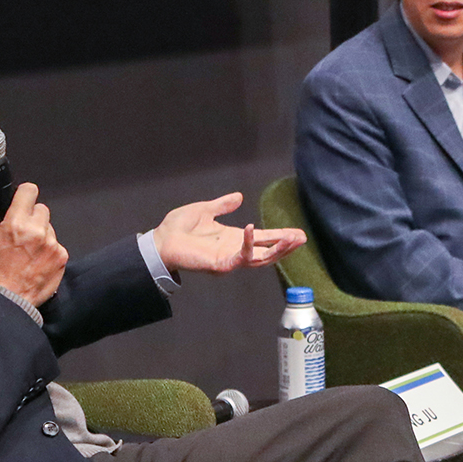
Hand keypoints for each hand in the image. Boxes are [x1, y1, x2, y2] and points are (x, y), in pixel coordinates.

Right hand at [0, 182, 67, 304]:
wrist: (8, 299)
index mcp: (17, 223)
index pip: (29, 191)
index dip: (24, 194)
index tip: (23, 199)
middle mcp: (38, 232)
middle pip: (41, 209)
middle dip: (31, 217)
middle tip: (21, 233)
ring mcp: (52, 245)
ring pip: (49, 228)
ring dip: (41, 234)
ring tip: (27, 251)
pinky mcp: (61, 257)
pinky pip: (56, 245)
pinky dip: (48, 250)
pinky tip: (36, 261)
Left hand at [152, 192, 305, 275]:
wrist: (160, 240)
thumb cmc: (178, 228)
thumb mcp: (205, 210)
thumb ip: (223, 205)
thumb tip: (239, 197)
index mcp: (234, 239)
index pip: (263, 238)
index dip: (280, 236)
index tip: (298, 233)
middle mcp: (235, 251)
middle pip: (267, 252)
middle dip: (286, 246)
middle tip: (302, 238)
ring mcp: (229, 259)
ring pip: (260, 259)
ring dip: (277, 250)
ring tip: (292, 239)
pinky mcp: (220, 264)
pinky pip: (239, 257)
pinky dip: (248, 245)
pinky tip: (253, 229)